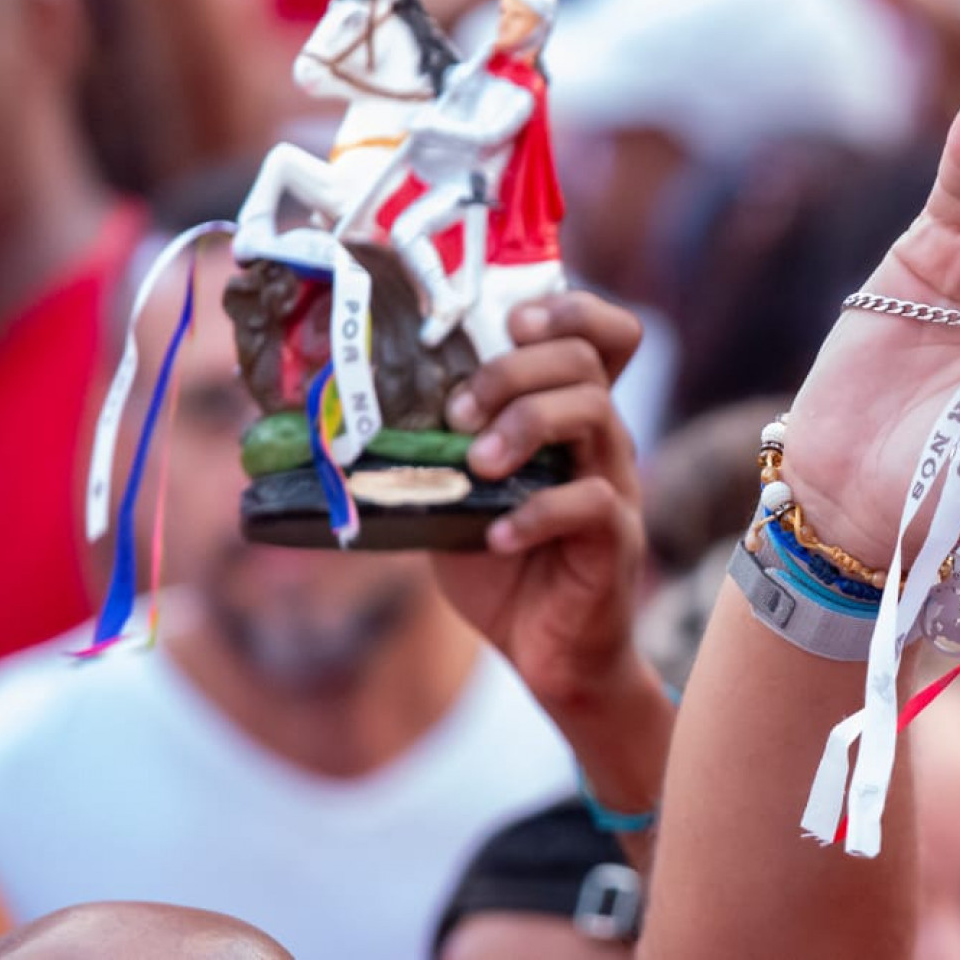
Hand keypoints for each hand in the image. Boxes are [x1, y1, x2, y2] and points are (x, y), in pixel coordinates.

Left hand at [432, 293, 647, 709]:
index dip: (568, 309)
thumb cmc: (502, 565)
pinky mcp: (615, 538)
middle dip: (515, 369)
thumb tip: (344, 421)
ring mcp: (615, 485)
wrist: (547, 649)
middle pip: (585, 359)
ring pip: (594, 414)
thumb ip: (430, 454)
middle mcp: (601, 439)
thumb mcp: (455, 496)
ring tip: (478, 466)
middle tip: (461, 411)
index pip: (602, 333)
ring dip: (526, 425)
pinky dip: (537, 512)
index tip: (512, 324)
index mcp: (569, 416)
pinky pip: (591, 502)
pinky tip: (498, 537)